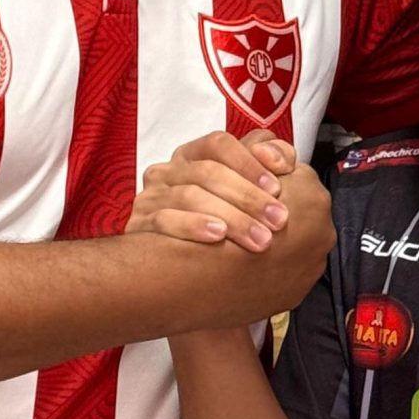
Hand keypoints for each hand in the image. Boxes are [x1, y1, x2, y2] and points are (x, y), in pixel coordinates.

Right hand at [131, 129, 299, 251]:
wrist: (185, 274)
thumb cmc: (226, 221)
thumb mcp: (250, 189)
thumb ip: (270, 161)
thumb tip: (275, 157)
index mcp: (193, 155)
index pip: (219, 144)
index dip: (249, 162)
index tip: (277, 188)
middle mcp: (169, 171)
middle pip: (208, 172)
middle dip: (248, 197)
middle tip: (279, 220)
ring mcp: (150, 197)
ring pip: (190, 195)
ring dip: (231, 216)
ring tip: (259, 238)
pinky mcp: (139, 225)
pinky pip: (164, 220)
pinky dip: (193, 225)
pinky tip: (218, 236)